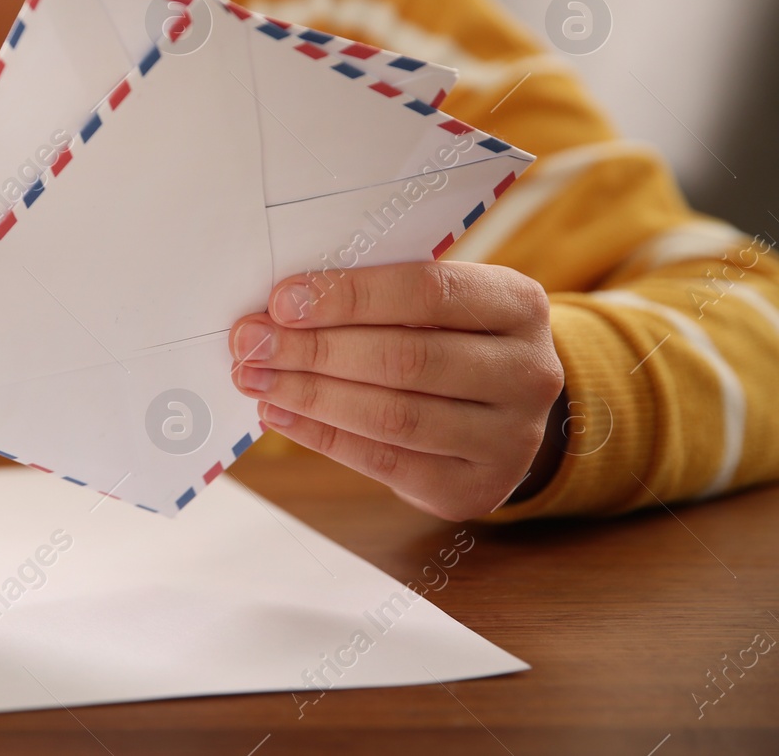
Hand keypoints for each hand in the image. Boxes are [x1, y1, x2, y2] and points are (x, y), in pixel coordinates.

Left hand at [229, 261, 565, 520]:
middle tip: (251, 343)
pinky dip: (322, 436)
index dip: (349, 296)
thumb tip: (281, 306)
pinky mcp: (474, 488)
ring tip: (256, 379)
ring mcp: (508, 438)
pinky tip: (280, 414)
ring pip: (393, 416)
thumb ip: (377, 299)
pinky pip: (385, 462)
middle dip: (315, 349)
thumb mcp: (438, 305)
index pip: (428, 292)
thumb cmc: (449, 339)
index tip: (282, 300)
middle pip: (406, 358)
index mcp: (518, 305)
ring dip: (310, 395)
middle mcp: (528, 372)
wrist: (500, 414)